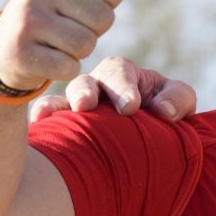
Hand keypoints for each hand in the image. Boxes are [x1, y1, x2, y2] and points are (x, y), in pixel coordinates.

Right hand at [0, 0, 126, 90]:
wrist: (6, 42)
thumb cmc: (53, 3)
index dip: (105, 6)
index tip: (80, 4)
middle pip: (104, 20)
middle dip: (92, 30)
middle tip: (66, 25)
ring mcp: (28, 15)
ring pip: (87, 45)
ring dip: (77, 51)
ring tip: (55, 40)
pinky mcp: (20, 49)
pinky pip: (68, 67)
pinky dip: (62, 69)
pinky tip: (45, 57)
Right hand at [28, 56, 198, 122]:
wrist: (156, 142)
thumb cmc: (166, 113)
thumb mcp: (179, 101)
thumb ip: (178, 98)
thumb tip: (163, 110)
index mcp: (124, 75)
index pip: (119, 72)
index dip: (123, 87)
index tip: (131, 107)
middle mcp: (97, 87)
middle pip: (85, 82)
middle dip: (85, 92)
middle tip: (86, 105)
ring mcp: (79, 108)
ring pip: (62, 101)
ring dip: (56, 106)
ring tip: (49, 117)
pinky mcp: (67, 128)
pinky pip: (50, 121)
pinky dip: (42, 120)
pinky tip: (36, 126)